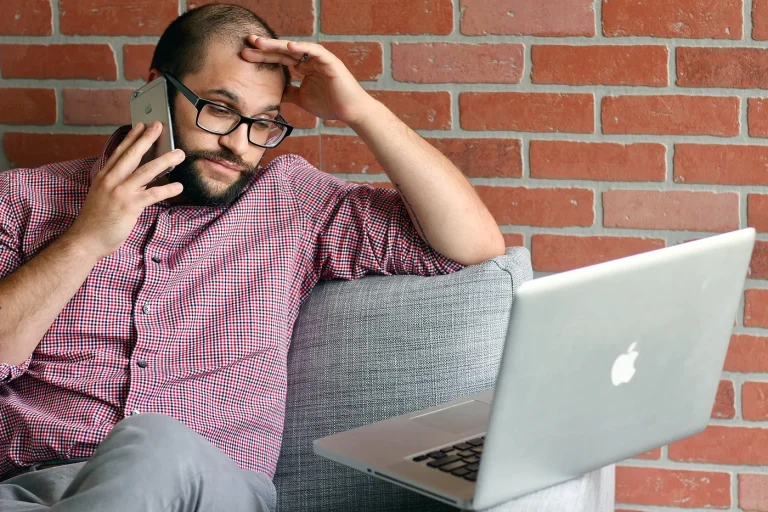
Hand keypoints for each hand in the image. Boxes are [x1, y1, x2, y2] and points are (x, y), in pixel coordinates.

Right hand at [66, 121, 185, 259]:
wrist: (86, 240)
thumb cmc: (96, 220)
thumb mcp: (103, 196)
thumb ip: (118, 185)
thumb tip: (138, 178)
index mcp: (104, 176)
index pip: (119, 152)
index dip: (131, 138)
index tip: (140, 125)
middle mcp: (111, 180)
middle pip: (132, 155)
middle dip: (147, 139)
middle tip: (159, 126)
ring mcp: (120, 192)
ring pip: (146, 171)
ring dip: (165, 161)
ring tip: (179, 153)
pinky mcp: (130, 206)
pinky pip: (153, 194)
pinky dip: (167, 189)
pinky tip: (179, 186)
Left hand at [240, 36, 375, 125]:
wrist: (350, 112)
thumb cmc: (330, 105)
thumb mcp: (302, 99)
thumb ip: (289, 93)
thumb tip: (274, 94)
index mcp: (304, 67)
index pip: (279, 59)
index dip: (263, 56)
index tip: (245, 55)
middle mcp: (310, 60)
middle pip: (284, 51)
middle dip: (265, 47)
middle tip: (247, 42)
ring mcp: (320, 59)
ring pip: (296, 48)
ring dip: (278, 45)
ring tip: (261, 43)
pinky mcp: (330, 62)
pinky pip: (315, 51)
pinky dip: (303, 48)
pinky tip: (289, 47)